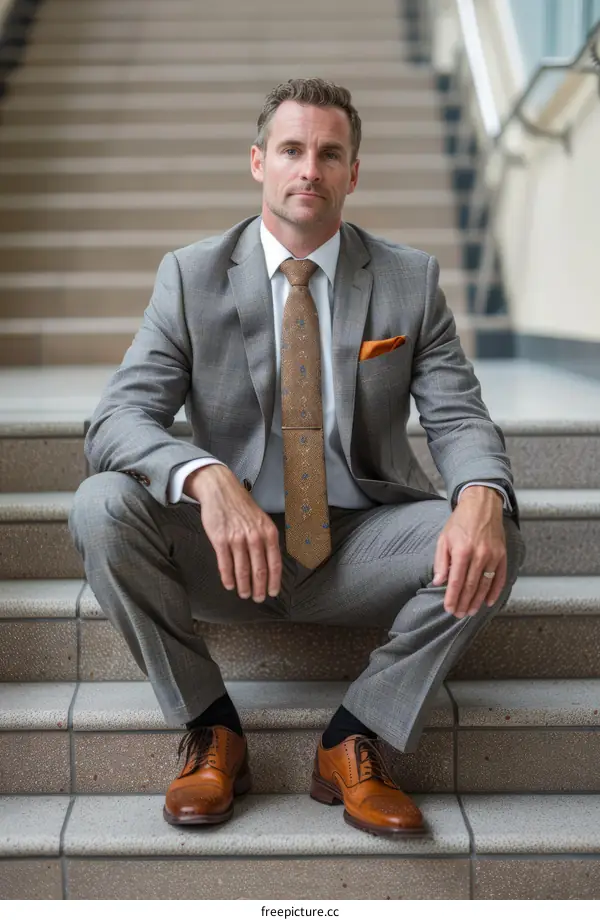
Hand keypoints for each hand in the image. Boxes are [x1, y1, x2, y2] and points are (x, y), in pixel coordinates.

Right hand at [184, 465, 281, 602]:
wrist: (221, 490)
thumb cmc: (242, 506)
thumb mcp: (262, 520)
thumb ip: (266, 540)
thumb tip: (270, 564)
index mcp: (268, 533)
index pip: (274, 563)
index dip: (274, 581)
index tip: (273, 593)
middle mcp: (255, 537)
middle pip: (259, 570)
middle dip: (259, 588)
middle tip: (258, 598)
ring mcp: (237, 539)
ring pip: (242, 570)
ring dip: (243, 586)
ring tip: (244, 594)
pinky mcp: (220, 540)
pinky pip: (225, 564)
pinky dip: (228, 578)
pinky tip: (230, 585)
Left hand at [432, 486, 506, 617]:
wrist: (482, 504)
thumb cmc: (460, 521)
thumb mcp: (444, 538)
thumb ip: (441, 562)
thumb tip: (438, 583)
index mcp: (462, 551)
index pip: (456, 581)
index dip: (452, 598)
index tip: (449, 609)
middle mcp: (479, 555)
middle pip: (471, 586)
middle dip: (464, 603)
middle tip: (459, 615)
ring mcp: (493, 556)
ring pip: (485, 585)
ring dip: (477, 601)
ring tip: (470, 612)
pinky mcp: (503, 555)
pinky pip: (500, 578)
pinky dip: (495, 592)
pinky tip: (488, 602)